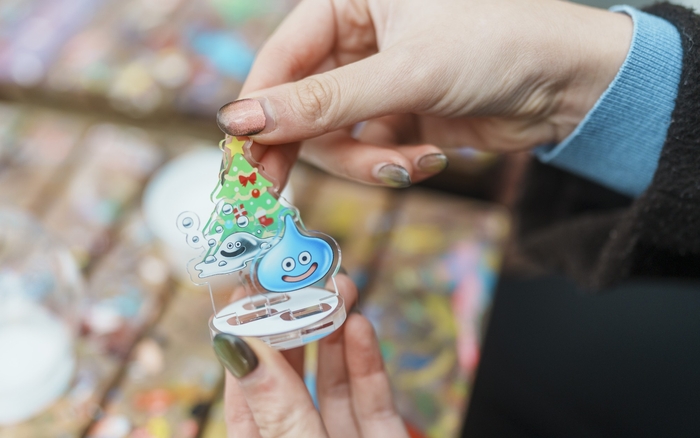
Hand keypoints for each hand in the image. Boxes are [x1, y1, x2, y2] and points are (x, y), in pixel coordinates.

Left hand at [212, 274, 407, 437]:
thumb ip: (275, 404)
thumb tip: (236, 345)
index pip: (245, 391)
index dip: (247, 339)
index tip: (249, 291)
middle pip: (292, 377)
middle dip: (298, 325)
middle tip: (303, 279)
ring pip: (334, 381)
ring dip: (337, 332)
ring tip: (339, 289)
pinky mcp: (381, 437)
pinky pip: (371, 396)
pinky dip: (367, 361)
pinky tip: (360, 327)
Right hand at [217, 0, 631, 187]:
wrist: (567, 82)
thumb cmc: (495, 45)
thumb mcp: (404, 71)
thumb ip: (323, 101)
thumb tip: (244, 121)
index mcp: (350, 3)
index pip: (282, 57)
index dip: (260, 106)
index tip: (241, 152)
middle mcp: (358, 40)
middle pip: (300, 105)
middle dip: (302, 147)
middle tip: (273, 193)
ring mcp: (377, 82)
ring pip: (334, 138)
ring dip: (362, 162)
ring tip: (403, 165)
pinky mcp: (399, 117)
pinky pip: (368, 153)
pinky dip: (391, 165)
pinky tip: (425, 160)